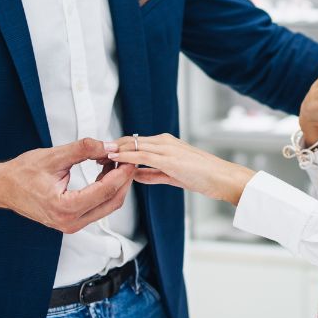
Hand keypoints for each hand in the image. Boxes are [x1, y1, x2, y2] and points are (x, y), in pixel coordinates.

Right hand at [0, 138, 135, 232]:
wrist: (3, 187)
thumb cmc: (21, 173)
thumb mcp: (54, 156)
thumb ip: (83, 149)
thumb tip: (108, 145)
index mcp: (65, 208)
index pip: (106, 190)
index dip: (122, 171)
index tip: (129, 156)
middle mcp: (70, 222)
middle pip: (112, 201)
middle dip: (123, 178)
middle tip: (126, 157)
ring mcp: (72, 224)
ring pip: (108, 205)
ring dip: (115, 183)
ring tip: (114, 160)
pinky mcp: (72, 221)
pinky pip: (98, 207)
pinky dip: (106, 189)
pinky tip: (104, 171)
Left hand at [105, 134, 254, 205]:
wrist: (223, 178)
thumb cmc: (204, 177)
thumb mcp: (174, 175)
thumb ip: (153, 174)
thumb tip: (135, 175)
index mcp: (166, 143)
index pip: (135, 142)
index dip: (118, 148)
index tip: (103, 155)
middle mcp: (164, 141)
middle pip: (130, 140)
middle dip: (111, 147)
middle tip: (94, 154)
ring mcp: (166, 148)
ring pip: (133, 145)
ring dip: (114, 150)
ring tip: (97, 156)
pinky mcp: (169, 159)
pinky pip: (142, 155)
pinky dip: (126, 156)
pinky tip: (114, 159)